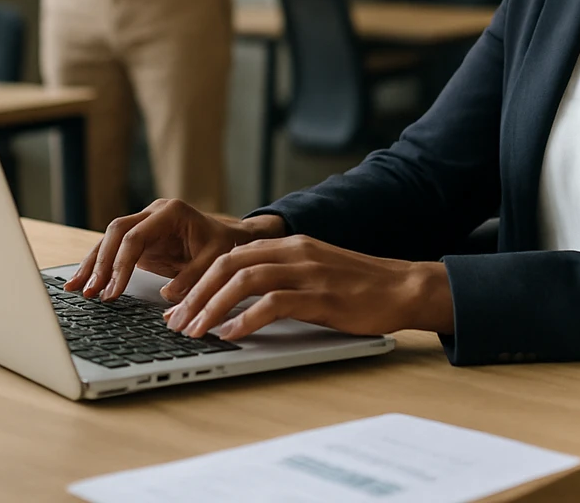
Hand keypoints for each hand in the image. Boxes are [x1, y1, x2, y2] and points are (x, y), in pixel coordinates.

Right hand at [63, 198, 286, 302]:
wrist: (231, 237)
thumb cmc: (225, 245)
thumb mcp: (217, 261)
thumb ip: (194, 278)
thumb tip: (168, 297)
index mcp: (171, 212)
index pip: (135, 235)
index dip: (121, 264)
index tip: (113, 290)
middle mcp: (153, 213)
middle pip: (115, 232)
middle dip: (100, 263)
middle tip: (90, 291)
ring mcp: (144, 224)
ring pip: (108, 239)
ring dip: (92, 264)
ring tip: (75, 288)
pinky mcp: (139, 239)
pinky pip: (113, 249)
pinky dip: (99, 265)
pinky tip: (84, 281)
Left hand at [159, 235, 454, 341]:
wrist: (403, 288)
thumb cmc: (360, 286)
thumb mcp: (315, 271)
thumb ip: (282, 276)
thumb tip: (240, 297)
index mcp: (290, 244)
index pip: (231, 254)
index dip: (199, 279)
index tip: (180, 305)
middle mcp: (294, 252)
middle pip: (229, 264)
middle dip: (196, 294)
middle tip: (176, 322)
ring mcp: (308, 272)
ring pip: (244, 281)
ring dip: (212, 307)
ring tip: (195, 331)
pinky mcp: (322, 296)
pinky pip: (274, 304)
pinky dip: (246, 319)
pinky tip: (232, 335)